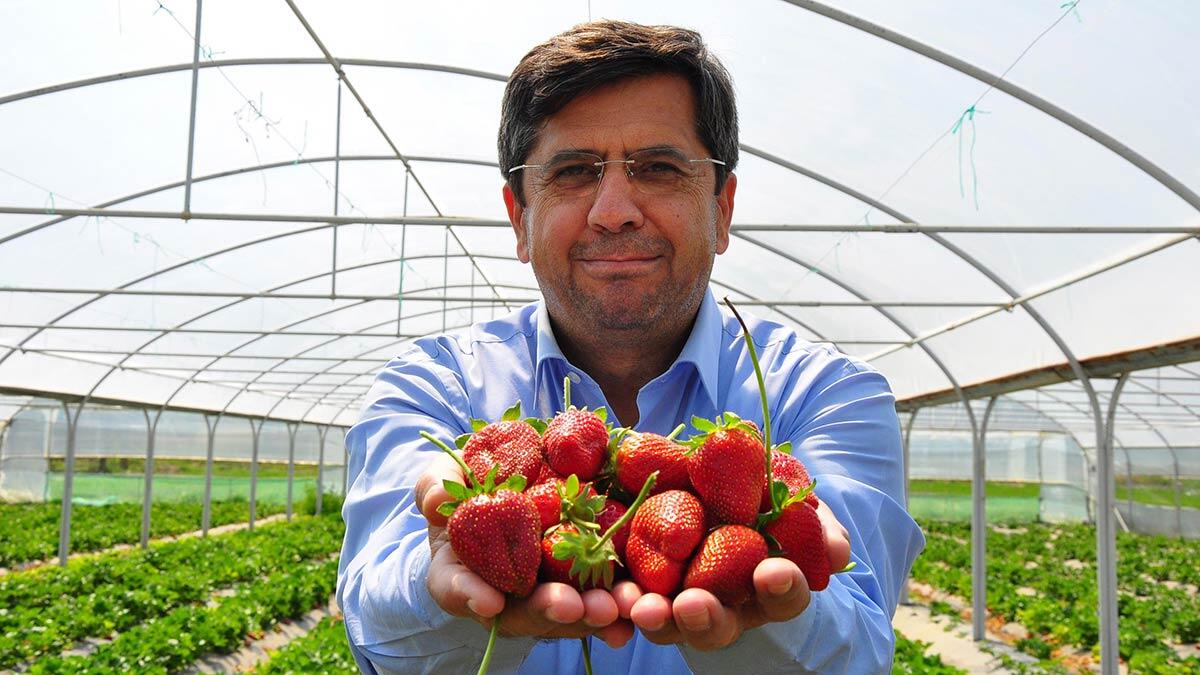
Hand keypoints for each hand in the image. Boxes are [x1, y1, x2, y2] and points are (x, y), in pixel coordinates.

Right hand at [415, 453, 634, 646]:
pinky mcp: (584, 580)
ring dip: (592, 613)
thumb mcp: (444, 478)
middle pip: (524, 610)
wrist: (512, 482)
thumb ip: (435, 485)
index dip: (469, 595)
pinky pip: (603, 596)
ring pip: (569, 610)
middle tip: (570, 606)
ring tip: (614, 608)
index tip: (488, 602)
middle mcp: (503, 591)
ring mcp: (545, 589)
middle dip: (549, 609)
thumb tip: (438, 500)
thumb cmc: (469, 484)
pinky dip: (620, 603)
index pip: (455, 587)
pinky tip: (638, 605)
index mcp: (460, 568)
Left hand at [614, 501, 850, 649]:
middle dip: (706, 618)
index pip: (783, 595)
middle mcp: (727, 604)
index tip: (772, 573)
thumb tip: (837, 552)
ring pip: (668, 621)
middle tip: (692, 606)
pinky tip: (609, 595)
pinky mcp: (643, 582)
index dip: (781, 588)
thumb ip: (819, 524)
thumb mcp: (796, 502)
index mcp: (770, 586)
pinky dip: (618, 600)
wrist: (722, 481)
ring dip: (655, 618)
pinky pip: (628, 597)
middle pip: (717, 625)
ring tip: (642, 607)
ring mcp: (681, 599)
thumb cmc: (768, 496)